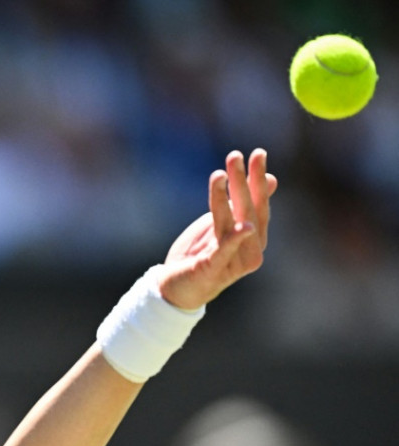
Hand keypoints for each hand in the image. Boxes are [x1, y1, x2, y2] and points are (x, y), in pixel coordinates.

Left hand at [157, 149, 277, 309]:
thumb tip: (271, 178)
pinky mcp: (215, 270)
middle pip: (248, 210)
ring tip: (221, 174)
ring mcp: (235, 262)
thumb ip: (243, 204)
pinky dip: (235, 239)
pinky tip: (244, 226)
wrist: (179, 288)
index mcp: (255, 237)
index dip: (258, 178)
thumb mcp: (224, 224)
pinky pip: (225, 251)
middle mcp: (252, 249)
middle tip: (235, 156)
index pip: (259, 202)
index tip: (258, 153)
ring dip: (227, 197)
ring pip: (232, 224)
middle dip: (242, 182)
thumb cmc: (204, 254)